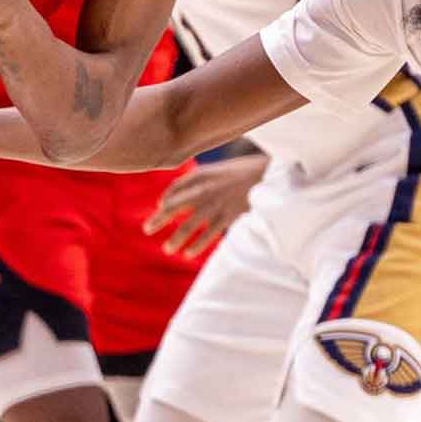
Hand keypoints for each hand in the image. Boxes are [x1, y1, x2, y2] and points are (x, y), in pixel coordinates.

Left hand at [143, 153, 268, 258]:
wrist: (273, 173)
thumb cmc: (249, 171)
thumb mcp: (224, 168)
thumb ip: (207, 177)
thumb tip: (190, 189)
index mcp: (204, 173)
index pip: (176, 187)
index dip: (166, 198)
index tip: (160, 207)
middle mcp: (206, 188)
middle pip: (175, 205)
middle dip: (159, 219)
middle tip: (146, 229)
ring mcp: (216, 203)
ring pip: (189, 224)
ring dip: (176, 238)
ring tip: (168, 249)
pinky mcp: (229, 216)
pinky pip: (208, 234)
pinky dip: (197, 245)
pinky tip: (188, 253)